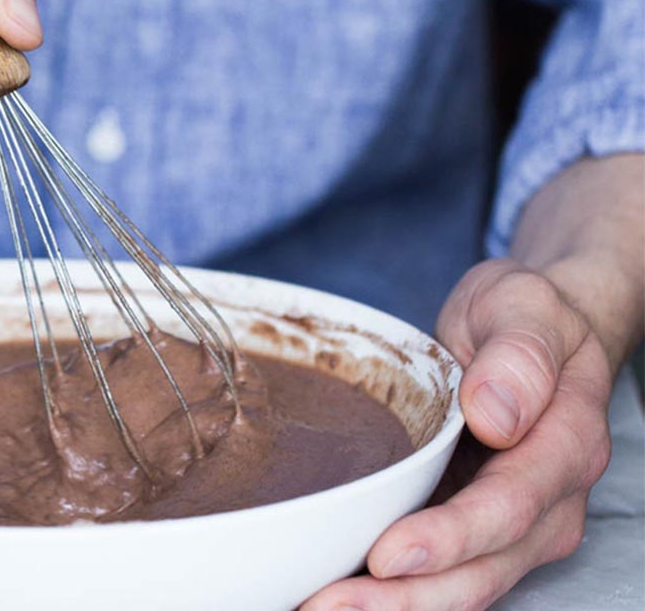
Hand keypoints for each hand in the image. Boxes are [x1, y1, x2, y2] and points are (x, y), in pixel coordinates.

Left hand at [303, 258, 614, 610]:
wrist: (528, 330)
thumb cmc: (522, 316)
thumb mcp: (522, 306)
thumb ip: (519, 355)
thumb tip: (497, 412)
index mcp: (565, 442)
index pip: (509, 506)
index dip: (450, 538)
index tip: (389, 553)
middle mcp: (548, 498)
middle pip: (484, 568)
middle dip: (408, 597)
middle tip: (330, 605)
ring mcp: (516, 522)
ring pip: (464, 585)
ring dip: (396, 607)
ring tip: (323, 609)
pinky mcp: (479, 527)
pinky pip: (446, 574)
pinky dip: (397, 594)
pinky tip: (342, 593)